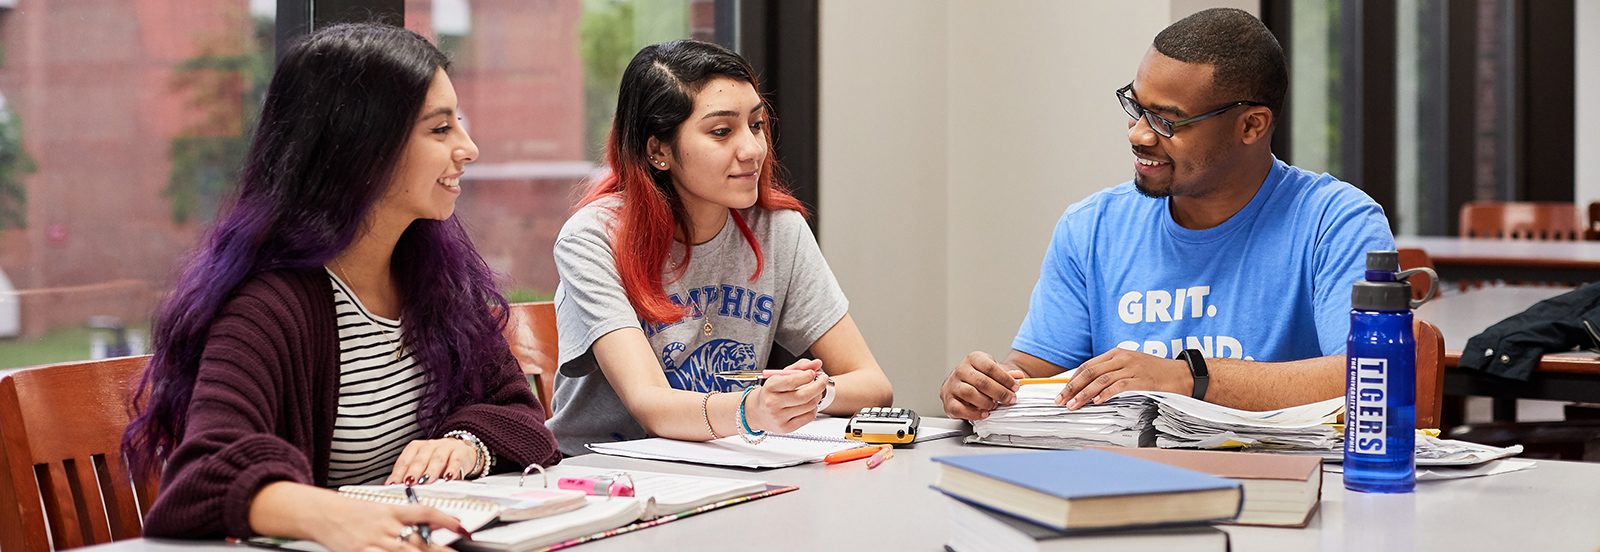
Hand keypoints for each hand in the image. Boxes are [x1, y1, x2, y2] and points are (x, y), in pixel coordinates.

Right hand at [251, 481, 463, 551]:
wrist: (322, 514)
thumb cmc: (352, 512)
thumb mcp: (381, 508)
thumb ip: (406, 518)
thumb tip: (432, 524)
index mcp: (393, 510)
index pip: (426, 513)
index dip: (446, 520)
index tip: (462, 528)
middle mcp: (387, 526)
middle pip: (419, 540)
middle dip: (439, 551)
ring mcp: (374, 542)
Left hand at [385, 438, 478, 483]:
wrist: (460, 452)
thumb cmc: (437, 463)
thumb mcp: (422, 467)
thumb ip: (410, 476)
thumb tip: (394, 489)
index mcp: (416, 448)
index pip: (405, 460)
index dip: (398, 473)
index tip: (393, 484)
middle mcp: (430, 446)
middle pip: (420, 459)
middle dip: (413, 472)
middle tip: (409, 483)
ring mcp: (445, 447)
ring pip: (437, 459)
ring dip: (431, 471)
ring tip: (426, 481)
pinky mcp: (460, 452)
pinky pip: (455, 461)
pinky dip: (452, 470)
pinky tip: (448, 478)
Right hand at [743, 358, 825, 432]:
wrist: (757, 412)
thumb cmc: (771, 392)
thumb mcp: (781, 376)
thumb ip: (800, 367)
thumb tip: (817, 363)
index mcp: (770, 387)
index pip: (792, 381)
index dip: (807, 376)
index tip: (812, 373)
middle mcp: (773, 403)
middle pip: (804, 395)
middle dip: (819, 386)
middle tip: (823, 380)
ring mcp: (779, 417)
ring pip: (809, 406)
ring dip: (817, 396)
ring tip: (815, 391)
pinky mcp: (786, 428)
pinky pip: (809, 417)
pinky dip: (814, 408)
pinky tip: (809, 403)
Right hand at [940, 352, 1024, 419]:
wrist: (962, 383)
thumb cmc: (979, 377)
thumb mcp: (994, 372)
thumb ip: (1006, 374)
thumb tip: (1018, 376)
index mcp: (973, 359)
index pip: (990, 367)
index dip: (1005, 379)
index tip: (1015, 387)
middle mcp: (961, 370)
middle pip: (982, 381)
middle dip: (999, 393)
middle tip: (1010, 399)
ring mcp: (952, 385)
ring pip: (970, 394)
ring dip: (986, 402)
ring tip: (994, 405)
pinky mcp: (948, 400)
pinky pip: (959, 409)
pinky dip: (973, 413)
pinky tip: (983, 413)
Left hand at [1057, 348, 1191, 409]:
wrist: (1183, 375)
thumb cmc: (1156, 374)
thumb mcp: (1131, 367)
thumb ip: (1112, 373)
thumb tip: (1089, 388)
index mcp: (1117, 353)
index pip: (1088, 365)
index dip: (1072, 379)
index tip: (1062, 391)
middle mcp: (1122, 358)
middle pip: (1090, 372)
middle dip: (1072, 387)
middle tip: (1061, 400)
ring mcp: (1132, 367)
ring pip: (1101, 380)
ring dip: (1084, 394)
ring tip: (1073, 405)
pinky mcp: (1142, 379)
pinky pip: (1119, 386)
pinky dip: (1105, 394)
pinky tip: (1096, 402)